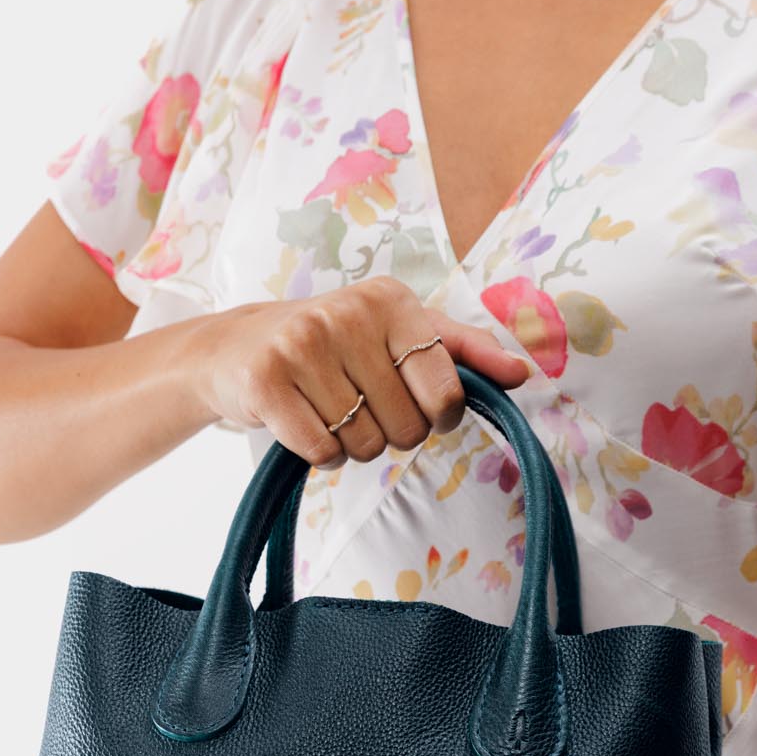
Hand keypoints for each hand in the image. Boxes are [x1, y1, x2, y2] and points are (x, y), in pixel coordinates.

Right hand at [194, 276, 530, 468]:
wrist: (236, 349)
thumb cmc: (332, 347)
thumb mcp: (399, 333)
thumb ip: (463, 352)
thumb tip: (521, 374)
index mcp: (392, 301)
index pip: (445, 392)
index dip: (437, 418)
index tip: (416, 406)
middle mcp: (348, 314)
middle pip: (406, 428)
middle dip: (389, 432)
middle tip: (359, 406)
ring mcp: (303, 345)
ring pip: (364, 444)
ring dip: (352, 444)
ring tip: (328, 409)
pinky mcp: (266, 380)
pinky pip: (322, 452)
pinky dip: (320, 454)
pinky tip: (304, 423)